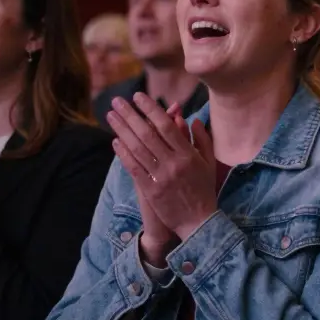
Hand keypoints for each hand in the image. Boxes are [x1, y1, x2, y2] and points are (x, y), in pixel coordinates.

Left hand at [108, 93, 217, 242]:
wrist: (198, 222)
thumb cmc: (204, 190)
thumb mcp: (208, 163)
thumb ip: (201, 140)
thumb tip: (192, 119)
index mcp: (189, 155)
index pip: (167, 126)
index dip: (151, 109)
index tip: (139, 97)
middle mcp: (174, 164)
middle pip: (148, 134)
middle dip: (130, 115)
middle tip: (117, 101)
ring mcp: (161, 177)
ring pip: (137, 148)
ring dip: (122, 130)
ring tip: (111, 116)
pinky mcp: (150, 190)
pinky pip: (134, 168)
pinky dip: (123, 153)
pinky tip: (115, 141)